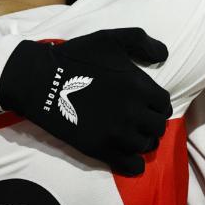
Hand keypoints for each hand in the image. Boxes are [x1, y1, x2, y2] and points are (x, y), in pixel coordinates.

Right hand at [0, 28, 172, 175]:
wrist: (41, 80)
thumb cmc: (77, 57)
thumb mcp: (111, 38)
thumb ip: (142, 42)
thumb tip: (163, 54)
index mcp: (139, 87)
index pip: (163, 104)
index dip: (156, 104)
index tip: (146, 104)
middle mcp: (133, 112)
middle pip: (158, 127)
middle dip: (151, 123)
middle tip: (139, 120)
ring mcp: (118, 133)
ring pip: (146, 146)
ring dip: (142, 141)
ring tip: (131, 135)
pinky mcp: (101, 149)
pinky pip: (131, 165)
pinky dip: (135, 163)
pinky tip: (127, 155)